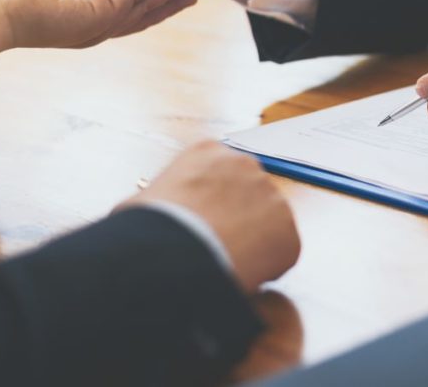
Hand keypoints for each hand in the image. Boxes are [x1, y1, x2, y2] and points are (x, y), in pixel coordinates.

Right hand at [121, 140, 300, 293]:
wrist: (177, 251)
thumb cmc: (151, 227)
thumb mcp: (139, 204)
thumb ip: (155, 201)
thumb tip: (146, 218)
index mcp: (208, 152)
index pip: (218, 173)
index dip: (210, 202)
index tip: (201, 221)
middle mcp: (246, 165)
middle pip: (246, 194)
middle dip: (236, 218)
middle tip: (216, 244)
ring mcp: (272, 196)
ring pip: (266, 222)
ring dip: (252, 241)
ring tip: (226, 263)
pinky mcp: (288, 231)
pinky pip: (280, 251)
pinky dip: (266, 266)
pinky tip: (242, 275)